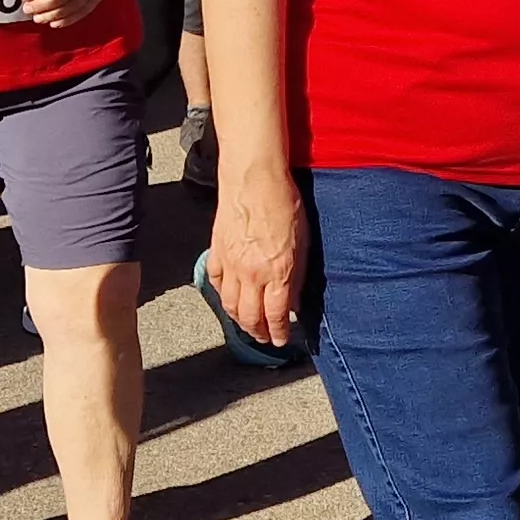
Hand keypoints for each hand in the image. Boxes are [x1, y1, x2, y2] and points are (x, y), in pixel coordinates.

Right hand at [210, 169, 308, 348]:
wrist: (254, 179)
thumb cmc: (284, 203)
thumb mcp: (303, 242)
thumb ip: (298, 275)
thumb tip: (294, 300)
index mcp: (277, 272)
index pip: (277, 315)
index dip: (279, 332)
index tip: (281, 340)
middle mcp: (251, 274)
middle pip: (250, 317)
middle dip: (259, 332)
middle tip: (265, 338)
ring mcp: (231, 265)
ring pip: (230, 305)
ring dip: (239, 320)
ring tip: (247, 325)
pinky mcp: (217, 252)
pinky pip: (216, 283)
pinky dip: (222, 295)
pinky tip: (228, 299)